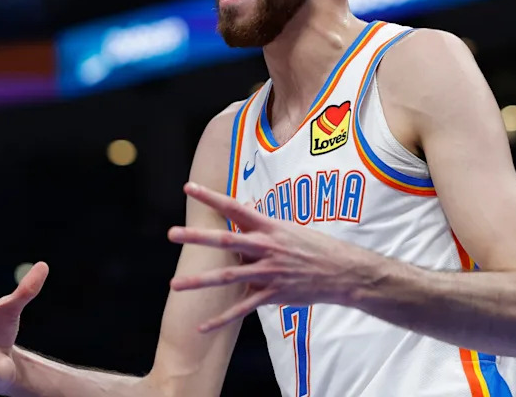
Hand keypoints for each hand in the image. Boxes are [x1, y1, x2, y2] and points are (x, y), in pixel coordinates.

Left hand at [167, 182, 376, 331]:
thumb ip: (263, 224)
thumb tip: (245, 208)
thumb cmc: (316, 247)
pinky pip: (242, 309)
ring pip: (228, 277)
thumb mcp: (290, 228)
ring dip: (199, 282)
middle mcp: (266, 247)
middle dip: (198, 237)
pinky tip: (203, 327)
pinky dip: (221, 320)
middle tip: (172, 233)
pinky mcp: (273, 294)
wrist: (343, 273)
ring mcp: (269, 272)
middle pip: (226, 241)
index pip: (235, 208)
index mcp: (269, 227)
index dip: (212, 197)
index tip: (189, 188)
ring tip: (174, 284)